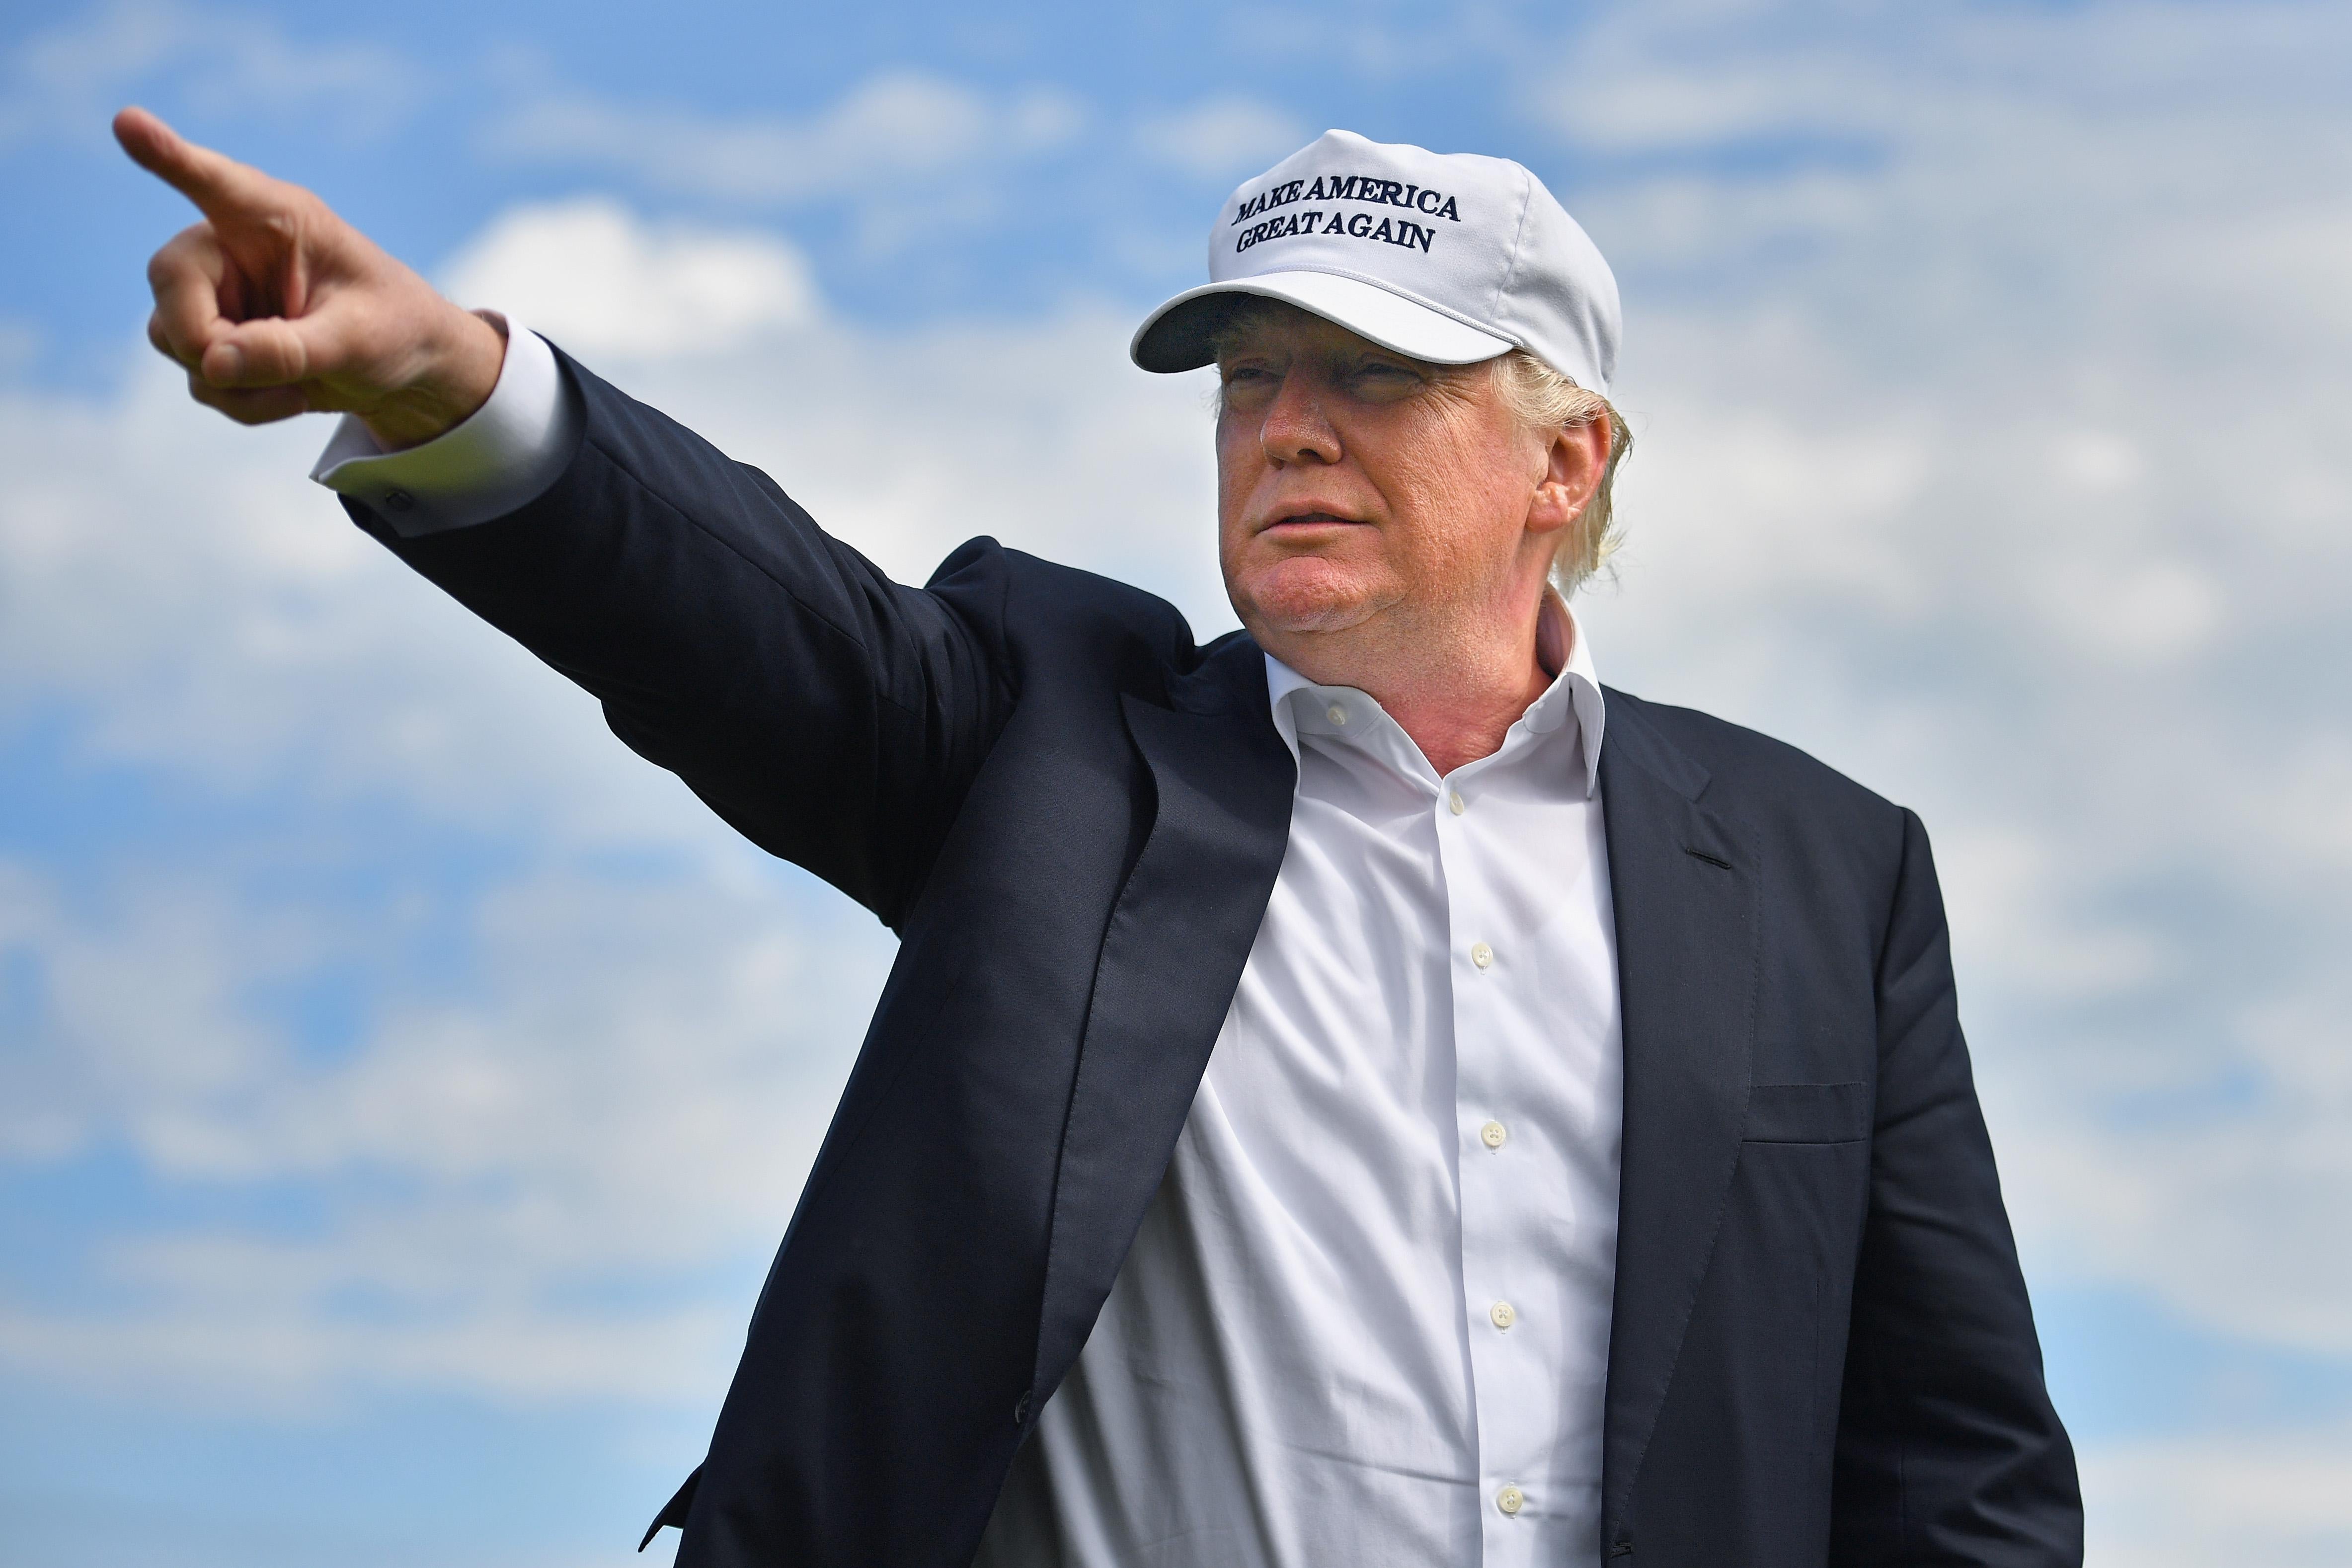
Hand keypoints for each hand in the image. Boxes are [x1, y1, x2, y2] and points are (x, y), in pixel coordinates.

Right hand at [115, 106, 505, 448]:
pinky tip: (290, 395)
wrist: (410, 369)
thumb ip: (290, 350)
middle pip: (169, 283)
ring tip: (300, 383)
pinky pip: (199, 379)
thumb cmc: (395, 330)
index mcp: (277, 218)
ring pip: (174, 338)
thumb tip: (212, 363)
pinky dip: (240, 401)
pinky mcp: (217, 340)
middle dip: (208, 340)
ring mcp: (218, 295)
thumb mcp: (358, 341)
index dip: (167, 155)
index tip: (128, 123)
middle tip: (277, 370)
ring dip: (233, 381)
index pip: (214, 181)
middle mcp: (232, 247)